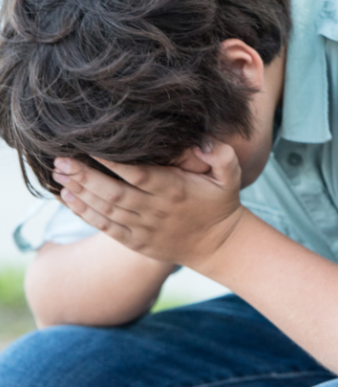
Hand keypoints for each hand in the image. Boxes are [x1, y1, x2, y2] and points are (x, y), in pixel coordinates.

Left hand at [52, 144, 246, 270]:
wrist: (219, 244)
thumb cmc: (222, 203)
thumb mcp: (231, 176)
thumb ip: (222, 155)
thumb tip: (203, 142)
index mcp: (175, 191)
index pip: (138, 175)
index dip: (111, 162)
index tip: (90, 146)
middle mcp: (156, 211)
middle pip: (113, 193)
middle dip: (84, 176)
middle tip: (61, 159)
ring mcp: (143, 228)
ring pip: (105, 210)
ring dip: (79, 192)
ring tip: (58, 174)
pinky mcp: (135, 241)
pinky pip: (105, 227)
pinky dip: (84, 213)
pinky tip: (67, 199)